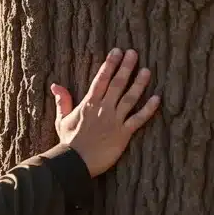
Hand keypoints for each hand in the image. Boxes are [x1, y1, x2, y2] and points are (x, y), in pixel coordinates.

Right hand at [49, 48, 159, 176]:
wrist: (75, 163)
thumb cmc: (68, 142)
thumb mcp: (61, 119)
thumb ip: (62, 101)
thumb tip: (56, 85)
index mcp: (88, 103)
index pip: (101, 79)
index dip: (110, 64)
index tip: (117, 51)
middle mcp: (103, 108)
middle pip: (117, 83)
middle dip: (126, 67)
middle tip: (134, 53)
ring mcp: (115, 120)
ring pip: (130, 97)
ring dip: (139, 83)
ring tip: (147, 70)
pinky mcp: (124, 134)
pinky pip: (138, 119)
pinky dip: (149, 109)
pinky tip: (157, 99)